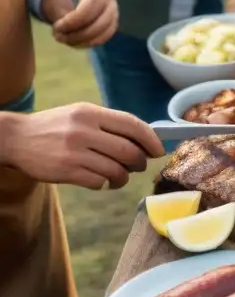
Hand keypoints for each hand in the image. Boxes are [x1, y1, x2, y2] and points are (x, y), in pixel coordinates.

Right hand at [0, 104, 163, 190]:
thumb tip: (145, 139)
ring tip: (119, 176)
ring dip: (123, 177)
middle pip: (129, 150)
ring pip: (116, 169)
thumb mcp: (81, 115)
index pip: (132, 125)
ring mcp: (74, 151)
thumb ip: (109, 124)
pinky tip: (101, 180)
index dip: (151, 139)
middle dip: (140, 162)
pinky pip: (99, 181)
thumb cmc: (55, 127)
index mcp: (90, 113)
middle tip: (138, 165)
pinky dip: (105, 183)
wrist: (14, 138)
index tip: (158, 150)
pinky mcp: (66, 171)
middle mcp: (84, 130)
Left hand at [42, 0, 118, 48]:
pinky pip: (102, 39)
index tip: (58, 26)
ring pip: (103, 33)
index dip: (76, 19)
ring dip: (82, 40)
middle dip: (78, 33)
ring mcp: (113, 15)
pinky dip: (86, 43)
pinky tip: (72, 42)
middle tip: (58, 36)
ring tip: (63, 39)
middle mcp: (111, 1)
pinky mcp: (110, 27)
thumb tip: (63, 29)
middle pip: (101, 22)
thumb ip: (62, 11)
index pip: (93, 4)